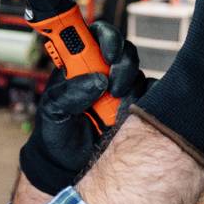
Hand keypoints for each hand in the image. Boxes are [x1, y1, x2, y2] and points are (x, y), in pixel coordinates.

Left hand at [20, 21, 148, 194]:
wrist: (69, 167)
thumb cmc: (57, 134)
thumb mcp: (52, 112)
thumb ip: (67, 94)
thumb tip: (97, 80)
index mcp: (81, 65)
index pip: (96, 36)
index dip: (106, 36)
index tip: (107, 52)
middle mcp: (105, 73)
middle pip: (125, 51)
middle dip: (123, 64)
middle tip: (113, 85)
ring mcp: (123, 91)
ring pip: (140, 75)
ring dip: (130, 90)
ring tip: (113, 113)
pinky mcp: (137, 110)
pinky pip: (151, 98)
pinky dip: (145, 106)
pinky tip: (126, 121)